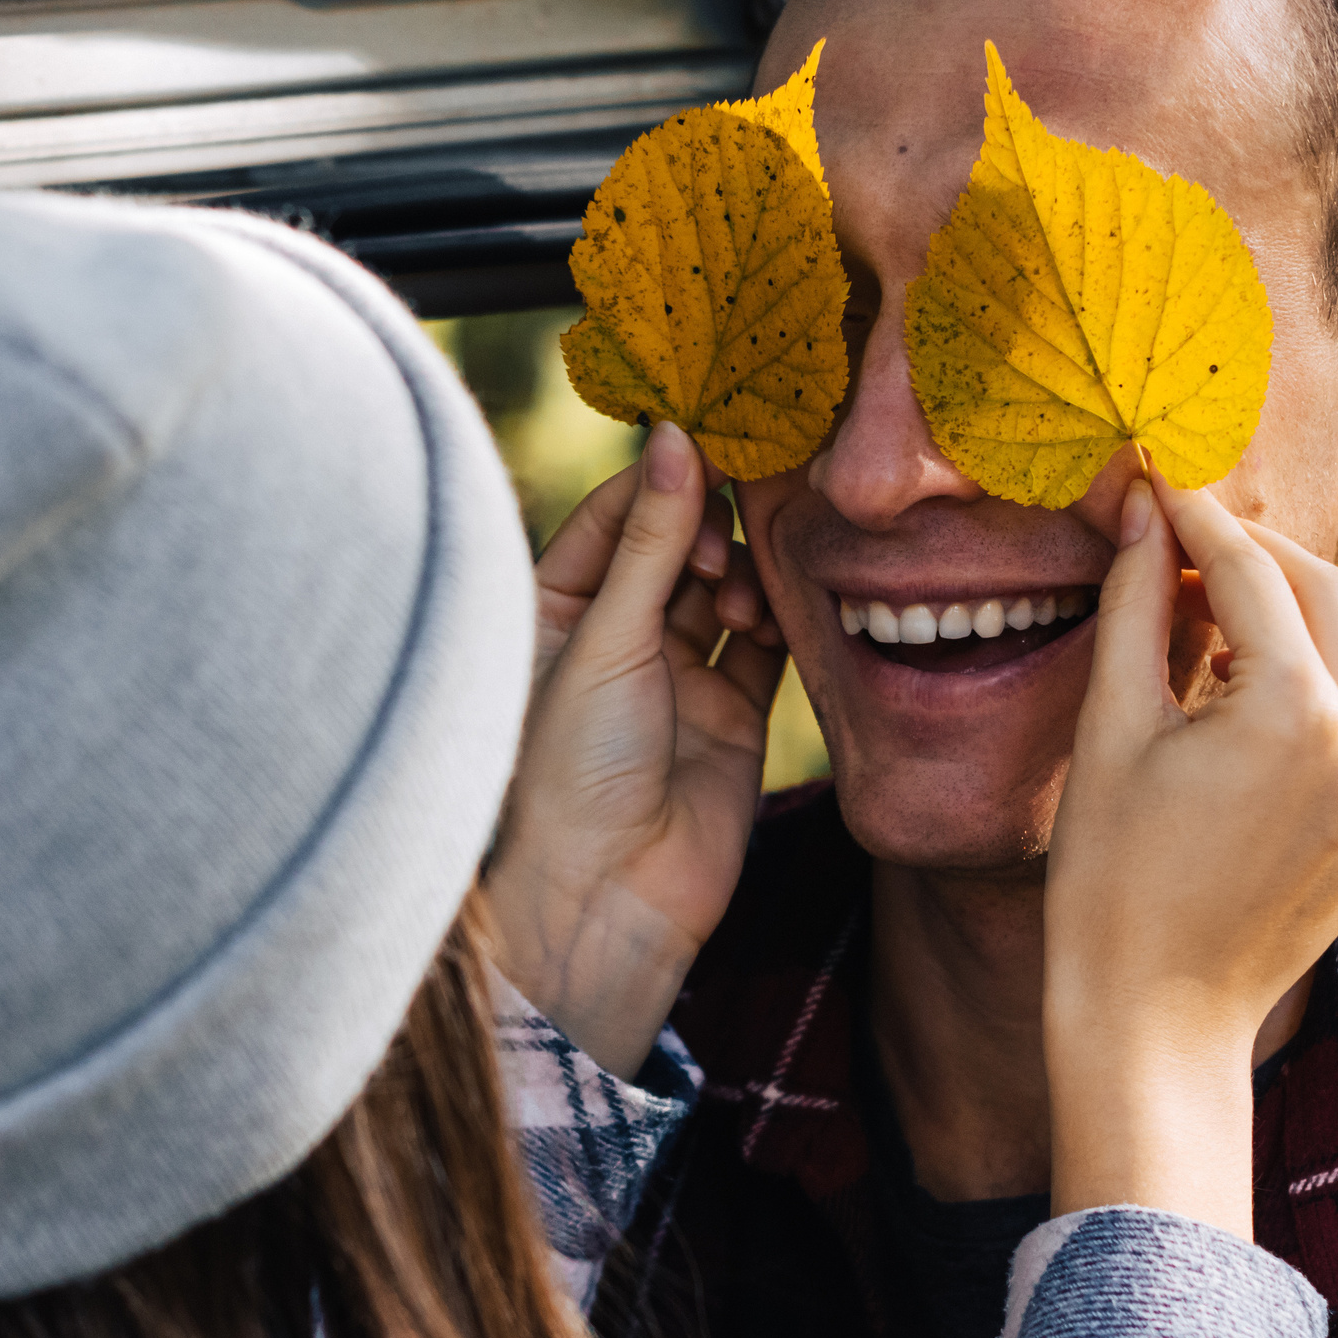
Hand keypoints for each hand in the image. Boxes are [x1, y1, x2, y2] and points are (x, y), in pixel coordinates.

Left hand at [484, 422, 786, 1076]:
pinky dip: (782, 621)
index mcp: (554, 612)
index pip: (614, 516)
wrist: (610, 899)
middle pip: (677, 546)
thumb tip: (674, 438)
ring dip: (743, 578)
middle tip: (723, 541)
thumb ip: (650, 540)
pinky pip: (768, 645)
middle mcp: (615, 639)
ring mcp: (677, 678)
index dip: (661, 482)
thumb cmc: (573, 772)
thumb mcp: (606, 640)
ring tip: (739, 600)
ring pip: (727, 592)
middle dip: (709, 530)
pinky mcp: (733, 716)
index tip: (709, 447)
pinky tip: (783, 610)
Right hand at [1042, 476, 1337, 1236]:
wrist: (1158, 1023)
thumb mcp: (1110, 730)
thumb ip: (1133, 605)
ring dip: (1283, 612)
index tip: (1150, 480)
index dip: (1192, 517)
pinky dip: (1309, 680)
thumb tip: (1139, 510)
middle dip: (1250, 553)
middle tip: (1174, 539)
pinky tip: (1239, 694)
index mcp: (1293, 712)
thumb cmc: (1109, 886)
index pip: (1249, 567)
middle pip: (1321, 587)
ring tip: (1196, 619)